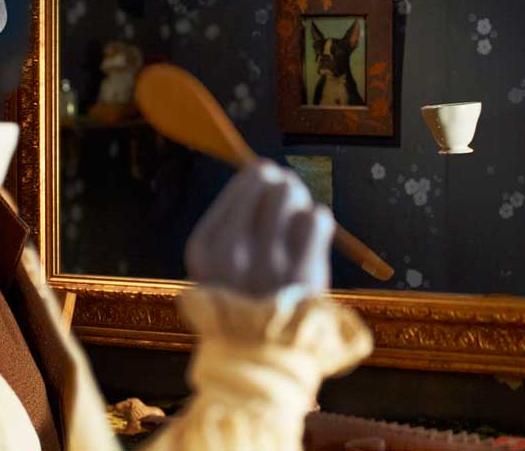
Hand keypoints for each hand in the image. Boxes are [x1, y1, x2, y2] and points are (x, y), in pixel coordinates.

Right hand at [185, 160, 333, 297]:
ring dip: (300, 203)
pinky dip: (320, 225)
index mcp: (205, 247)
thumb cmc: (241, 301)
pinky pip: (318, 218)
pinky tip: (311, 243)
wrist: (259, 354)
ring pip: (292, 194)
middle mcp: (232, 250)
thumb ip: (234, 220)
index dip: (261, 182)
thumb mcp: (217, 265)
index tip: (268, 193)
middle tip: (289, 202)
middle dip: (283, 186)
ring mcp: (267, 260)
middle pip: (268, 181)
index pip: (243, 184)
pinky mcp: (301, 270)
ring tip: (298, 225)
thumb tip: (264, 170)